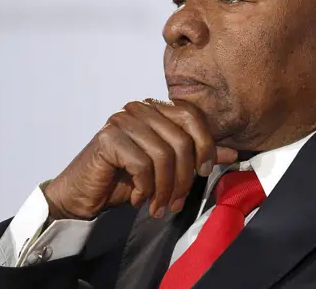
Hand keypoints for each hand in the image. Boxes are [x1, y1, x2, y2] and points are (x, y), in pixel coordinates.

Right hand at [43, 99, 237, 219]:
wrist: (83, 194)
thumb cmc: (125, 179)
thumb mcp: (167, 168)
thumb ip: (196, 156)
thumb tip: (232, 153)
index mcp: (156, 109)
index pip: (192, 116)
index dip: (205, 144)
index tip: (205, 173)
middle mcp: (140, 109)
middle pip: (180, 139)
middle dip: (185, 176)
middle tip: (178, 201)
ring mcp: (122, 121)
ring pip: (163, 155)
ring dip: (165, 188)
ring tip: (160, 205)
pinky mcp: (108, 138)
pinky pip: (142, 164)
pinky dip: (145, 187)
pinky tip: (138, 197)